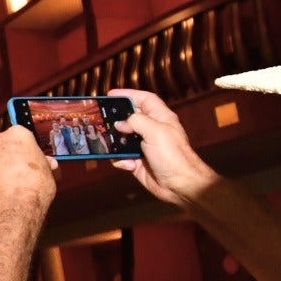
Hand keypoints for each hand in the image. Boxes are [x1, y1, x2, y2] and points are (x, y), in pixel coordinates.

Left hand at [0, 126, 56, 212]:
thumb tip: (48, 164)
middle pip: (1, 145)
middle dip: (6, 156)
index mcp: (18, 134)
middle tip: (16, 173)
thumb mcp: (47, 172)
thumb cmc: (34, 188)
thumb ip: (44, 163)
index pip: (20, 136)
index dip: (24, 150)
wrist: (14, 205)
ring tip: (4, 185)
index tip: (27, 159)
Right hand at [108, 88, 215, 207]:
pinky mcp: (138, 161)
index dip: (129, 94)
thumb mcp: (156, 131)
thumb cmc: (173, 155)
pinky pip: (122, 156)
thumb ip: (136, 121)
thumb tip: (119, 124)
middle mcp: (151, 130)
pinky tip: (126, 163)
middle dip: (116, 118)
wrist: (179, 185)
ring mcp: (144, 146)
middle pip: (130, 117)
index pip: (144, 99)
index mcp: (160, 118)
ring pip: (122, 138)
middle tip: (101, 119)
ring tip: (108, 143)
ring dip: (115, 142)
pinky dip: (120, 159)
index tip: (111, 95)